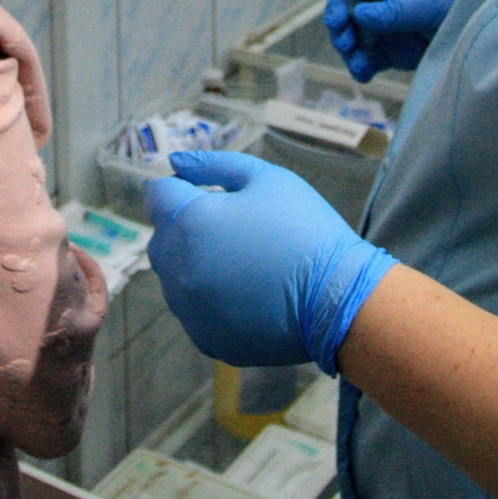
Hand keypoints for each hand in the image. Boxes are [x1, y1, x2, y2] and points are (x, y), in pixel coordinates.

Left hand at [145, 152, 396, 374]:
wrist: (338, 297)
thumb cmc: (304, 228)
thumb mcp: (266, 179)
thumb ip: (213, 164)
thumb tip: (175, 160)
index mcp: (190, 223)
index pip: (159, 196)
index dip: (180, 188)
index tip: (206, 193)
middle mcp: (178, 269)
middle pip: (161, 238)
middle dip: (184, 226)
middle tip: (231, 227)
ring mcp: (190, 310)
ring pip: (173, 278)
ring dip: (194, 264)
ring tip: (243, 262)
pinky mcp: (206, 339)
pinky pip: (193, 311)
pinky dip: (208, 300)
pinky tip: (245, 293)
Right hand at [323, 0, 469, 81]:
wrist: (489, 24)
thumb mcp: (430, 1)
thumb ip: (395, 10)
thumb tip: (359, 15)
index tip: (338, 20)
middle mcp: (383, 0)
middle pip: (348, 12)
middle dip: (342, 29)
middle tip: (347, 45)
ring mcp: (387, 26)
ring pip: (355, 38)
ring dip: (351, 52)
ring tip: (359, 67)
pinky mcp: (394, 50)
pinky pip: (369, 58)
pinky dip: (362, 67)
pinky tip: (364, 75)